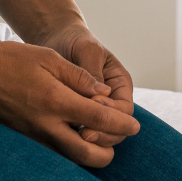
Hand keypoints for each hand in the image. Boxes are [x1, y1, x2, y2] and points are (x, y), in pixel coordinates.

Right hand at [0, 36, 139, 167]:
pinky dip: (67, 153)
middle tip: (117, 141)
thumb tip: (104, 93)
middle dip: (108, 152)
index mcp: (56, 101)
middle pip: (87, 154)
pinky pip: (51, 155)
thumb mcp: (48, 58)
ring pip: (69, 160)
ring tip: (98, 141)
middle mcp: (45, 125)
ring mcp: (31, 137)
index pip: (99, 120)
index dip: (122, 125)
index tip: (135, 126)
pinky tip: (72, 139)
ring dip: (88, 155)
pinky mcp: (21, 141)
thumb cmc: (8, 60)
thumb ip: (79, 77)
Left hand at [38, 24, 134, 146]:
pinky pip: (83, 132)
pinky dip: (77, 138)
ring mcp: (95, 110)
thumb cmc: (75, 41)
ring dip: (92, 141)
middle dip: (104, 134)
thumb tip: (100, 95)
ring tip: (75, 137)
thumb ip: (93, 71)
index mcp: (119, 84)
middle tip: (84, 134)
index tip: (92, 108)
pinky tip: (64, 137)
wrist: (56, 40)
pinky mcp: (78, 115)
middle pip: (117, 129)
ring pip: (102, 135)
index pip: (125, 110)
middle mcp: (111, 101)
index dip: (112, 114)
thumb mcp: (87, 50)